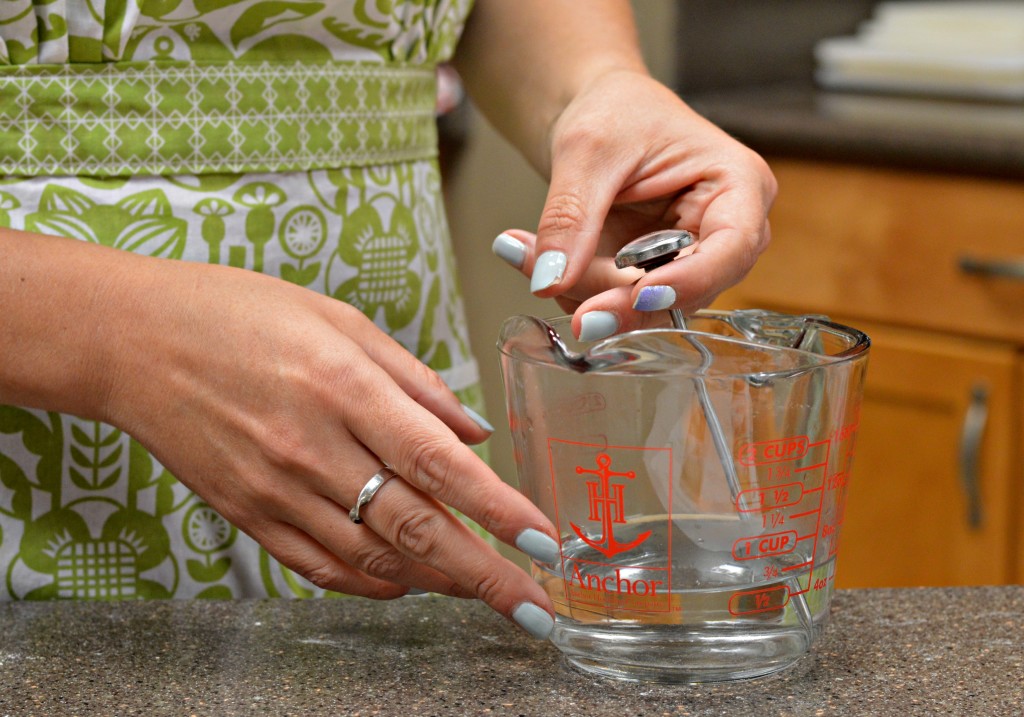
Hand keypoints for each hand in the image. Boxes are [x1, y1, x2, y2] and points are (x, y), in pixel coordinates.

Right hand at [94, 255, 557, 635]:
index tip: (544, 544)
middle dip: (485, 575)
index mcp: (343, 386)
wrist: (132, 340)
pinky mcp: (247, 515)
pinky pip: (319, 568)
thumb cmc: (237, 313)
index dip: (499, 511)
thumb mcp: (340, 320)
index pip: (439, 464)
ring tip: (482, 590)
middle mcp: (312, 447)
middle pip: (415, 528)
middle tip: (532, 608)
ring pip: (372, 559)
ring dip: (436, 582)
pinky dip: (371, 583)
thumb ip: (414, 381)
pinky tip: (406, 581)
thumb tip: (473, 433)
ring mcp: (275, 489)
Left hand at [492, 70, 776, 340]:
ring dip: (583, 291)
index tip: (638, 294)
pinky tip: (537, 257)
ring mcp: (690, 261)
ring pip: (646, 308)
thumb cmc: (613, 111)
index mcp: (738, 185)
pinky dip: (574, 289)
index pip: (732, 247)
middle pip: (686, 291)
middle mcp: (725, 233)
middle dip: (614, 294)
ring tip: (526, 251)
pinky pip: (617, 304)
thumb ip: (570, 216)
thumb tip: (549, 281)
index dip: (689, 279)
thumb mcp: (587, 151)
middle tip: (548, 282)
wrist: (596, 116)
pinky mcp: (655, 278)